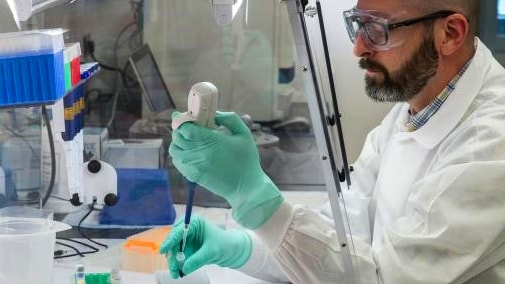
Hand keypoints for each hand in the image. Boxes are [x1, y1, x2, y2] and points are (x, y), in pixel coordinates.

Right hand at [159, 216, 251, 278]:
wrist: (232, 250)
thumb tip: (184, 268)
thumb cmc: (224, 244)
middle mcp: (187, 229)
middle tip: (174, 270)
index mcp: (194, 223)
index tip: (163, 250)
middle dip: (172, 256)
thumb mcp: (211, 252)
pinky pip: (178, 257)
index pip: (179, 231)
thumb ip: (197, 259)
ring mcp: (186, 239)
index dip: (170, 240)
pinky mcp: (186, 248)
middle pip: (173, 242)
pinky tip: (180, 272)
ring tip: (176, 274)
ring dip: (173, 263)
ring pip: (174, 251)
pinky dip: (178, 264)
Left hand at [169, 111, 282, 228]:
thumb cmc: (247, 160)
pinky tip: (191, 152)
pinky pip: (177, 161)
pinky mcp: (192, 175)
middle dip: (181, 129)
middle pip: (178, 137)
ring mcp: (194, 166)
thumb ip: (229, 119)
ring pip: (174, 149)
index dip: (184, 120)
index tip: (190, 117)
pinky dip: (180, 154)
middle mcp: (199, 153)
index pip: (186, 128)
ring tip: (190, 140)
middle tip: (191, 127)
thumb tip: (213, 114)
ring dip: (179, 142)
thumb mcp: (244, 134)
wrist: (246, 187)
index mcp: (212, 141)